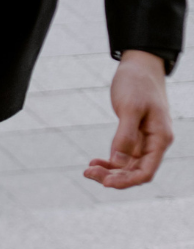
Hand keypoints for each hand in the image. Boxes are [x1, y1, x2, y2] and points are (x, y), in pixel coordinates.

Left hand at [84, 50, 172, 188]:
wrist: (139, 66)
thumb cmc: (137, 83)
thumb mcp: (130, 108)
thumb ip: (125, 136)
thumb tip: (117, 162)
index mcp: (160, 138)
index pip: (146, 172)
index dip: (126, 182)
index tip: (105, 183)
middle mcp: (155, 143)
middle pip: (134, 173)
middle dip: (112, 177)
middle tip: (87, 172)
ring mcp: (145, 141)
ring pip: (127, 168)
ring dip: (108, 172)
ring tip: (88, 170)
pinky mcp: (134, 137)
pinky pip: (122, 158)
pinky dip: (108, 162)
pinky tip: (93, 163)